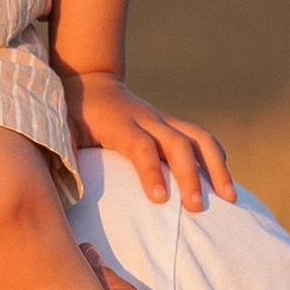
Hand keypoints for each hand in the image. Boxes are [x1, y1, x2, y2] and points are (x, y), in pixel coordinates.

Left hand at [55, 69, 234, 210]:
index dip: (150, 171)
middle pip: (177, 144)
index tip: (159, 200)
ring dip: (216, 167)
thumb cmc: (73, 113)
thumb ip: (63, 153)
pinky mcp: (172, 123)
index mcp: (119, 125)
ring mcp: (164, 120)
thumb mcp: (60, 129)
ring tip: (229, 198)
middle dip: (190, 176)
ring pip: (199, 138)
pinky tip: (224, 182)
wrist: (90, 81)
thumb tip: (65, 188)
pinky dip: (215, 157)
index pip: (141, 147)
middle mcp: (147, 120)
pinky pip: (201, 138)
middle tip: (196, 209)